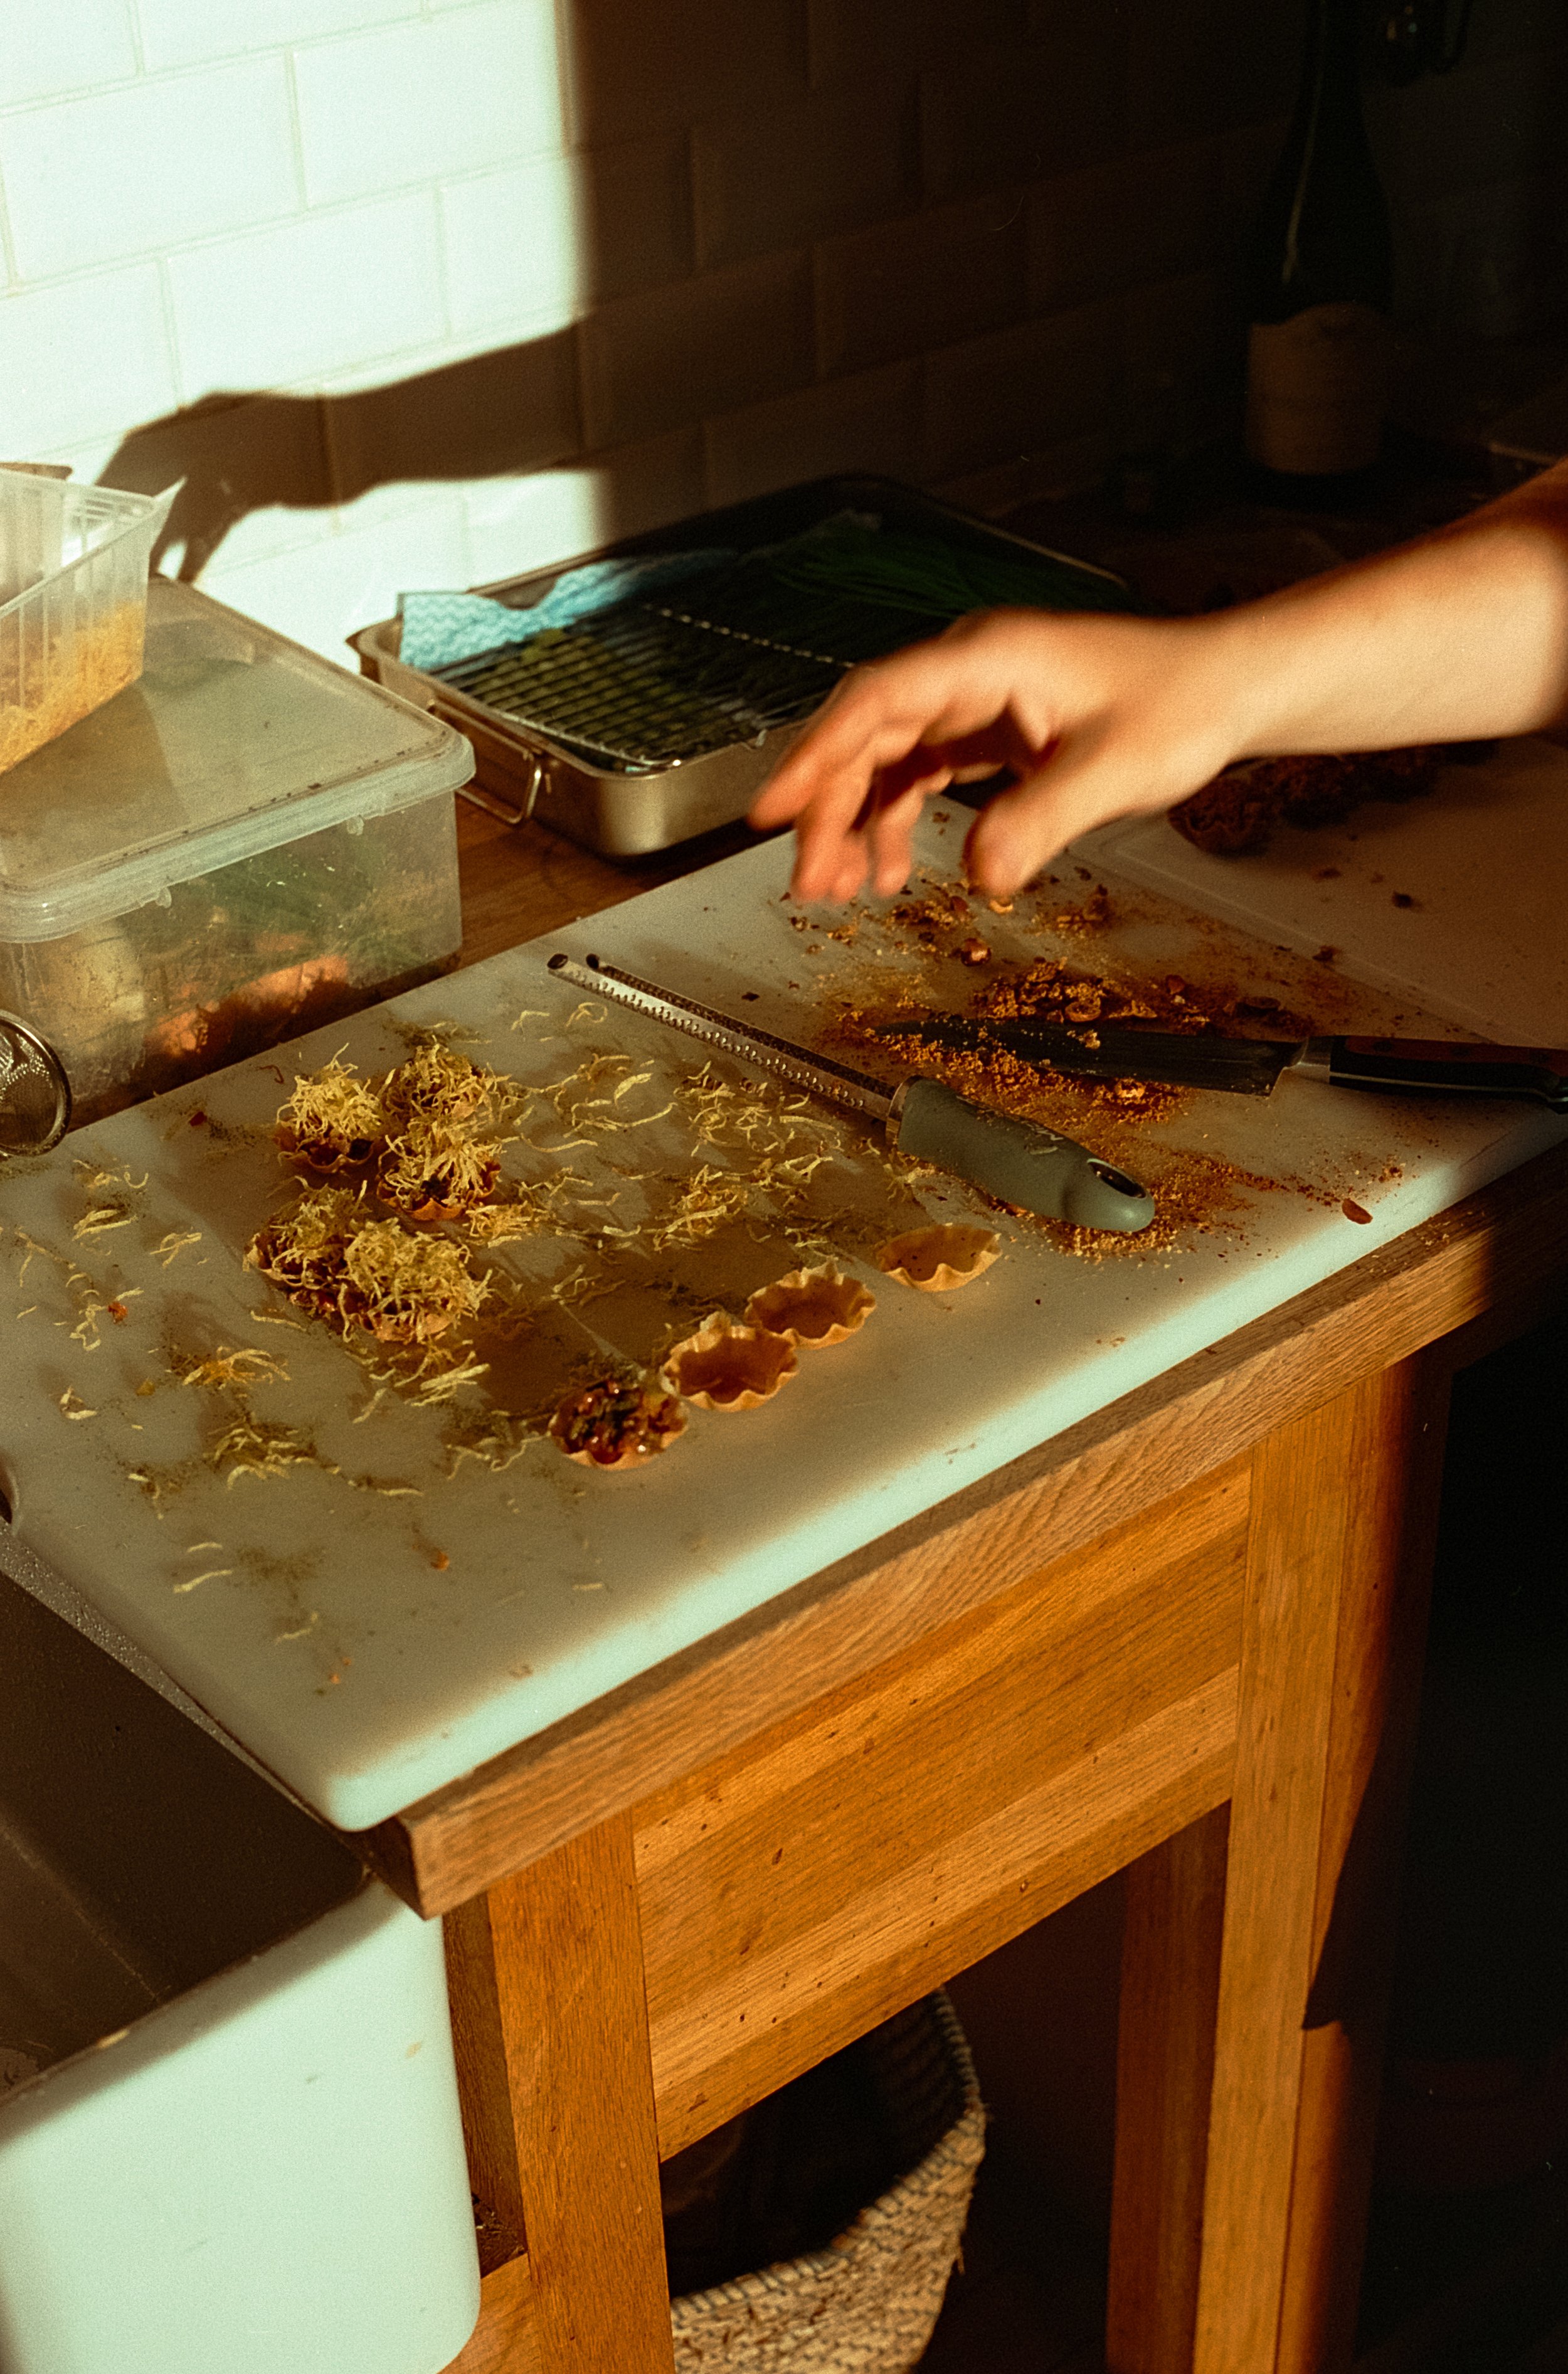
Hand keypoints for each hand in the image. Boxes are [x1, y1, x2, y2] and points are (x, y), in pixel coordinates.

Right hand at [749, 606, 1242, 901]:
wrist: (1226, 690)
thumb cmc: (1182, 704)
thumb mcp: (1118, 770)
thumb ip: (1044, 819)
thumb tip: (984, 877)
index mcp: (989, 657)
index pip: (876, 701)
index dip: (817, 754)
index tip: (774, 807)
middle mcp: (969, 670)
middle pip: (867, 735)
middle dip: (829, 809)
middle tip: (809, 883)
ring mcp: (975, 698)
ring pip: (886, 758)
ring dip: (856, 822)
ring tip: (837, 891)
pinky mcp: (987, 728)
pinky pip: (919, 773)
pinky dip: (896, 821)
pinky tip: (889, 871)